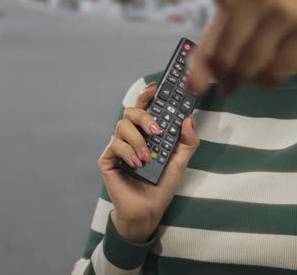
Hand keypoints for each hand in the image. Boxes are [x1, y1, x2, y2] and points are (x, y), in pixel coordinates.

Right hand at [97, 81, 200, 241]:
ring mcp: (118, 146)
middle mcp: (132, 136)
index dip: (147, 94)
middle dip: (145, 117)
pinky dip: (128, 153)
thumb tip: (189, 118)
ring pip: (122, 126)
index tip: (156, 87)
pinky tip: (137, 165)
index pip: (145, 107)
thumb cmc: (162, 185)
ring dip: (138, 141)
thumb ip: (188, 141)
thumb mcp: (181, 162)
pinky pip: (115, 145)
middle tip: (156, 130)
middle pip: (131, 112)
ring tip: (147, 158)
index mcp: (147, 133)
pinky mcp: (107, 159)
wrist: (148, 210)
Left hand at [187, 0, 296, 94]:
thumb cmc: (264, 20)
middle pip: (225, 54)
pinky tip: (269, 75)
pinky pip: (274, 74)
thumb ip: (207, 55)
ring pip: (249, 67)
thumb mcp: (233, 26)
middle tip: (227, 83)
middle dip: (224, 76)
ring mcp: (285, 7)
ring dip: (245, 82)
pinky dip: (266, 83)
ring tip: (248, 77)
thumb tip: (193, 89)